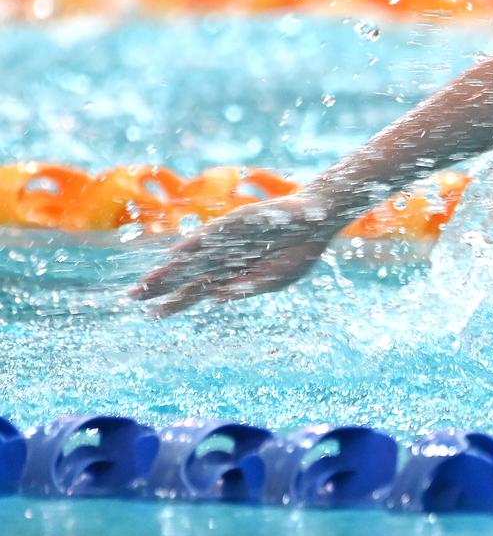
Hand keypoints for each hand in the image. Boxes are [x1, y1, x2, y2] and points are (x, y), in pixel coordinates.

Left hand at [131, 192, 337, 316]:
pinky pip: (213, 234)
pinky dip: (195, 244)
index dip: (175, 301)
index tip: (152, 314)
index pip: (196, 289)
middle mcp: (225, 257)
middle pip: (186, 274)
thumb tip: (215, 298)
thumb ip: (247, 288)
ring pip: (192, 256)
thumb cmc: (300, 251)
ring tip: (144, 283)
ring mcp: (229, 239)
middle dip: (160, 286)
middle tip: (131, 298)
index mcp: (233, 274)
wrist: (318, 221)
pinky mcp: (237, 221)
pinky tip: (176, 254)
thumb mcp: (276, 279)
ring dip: (169, 268)